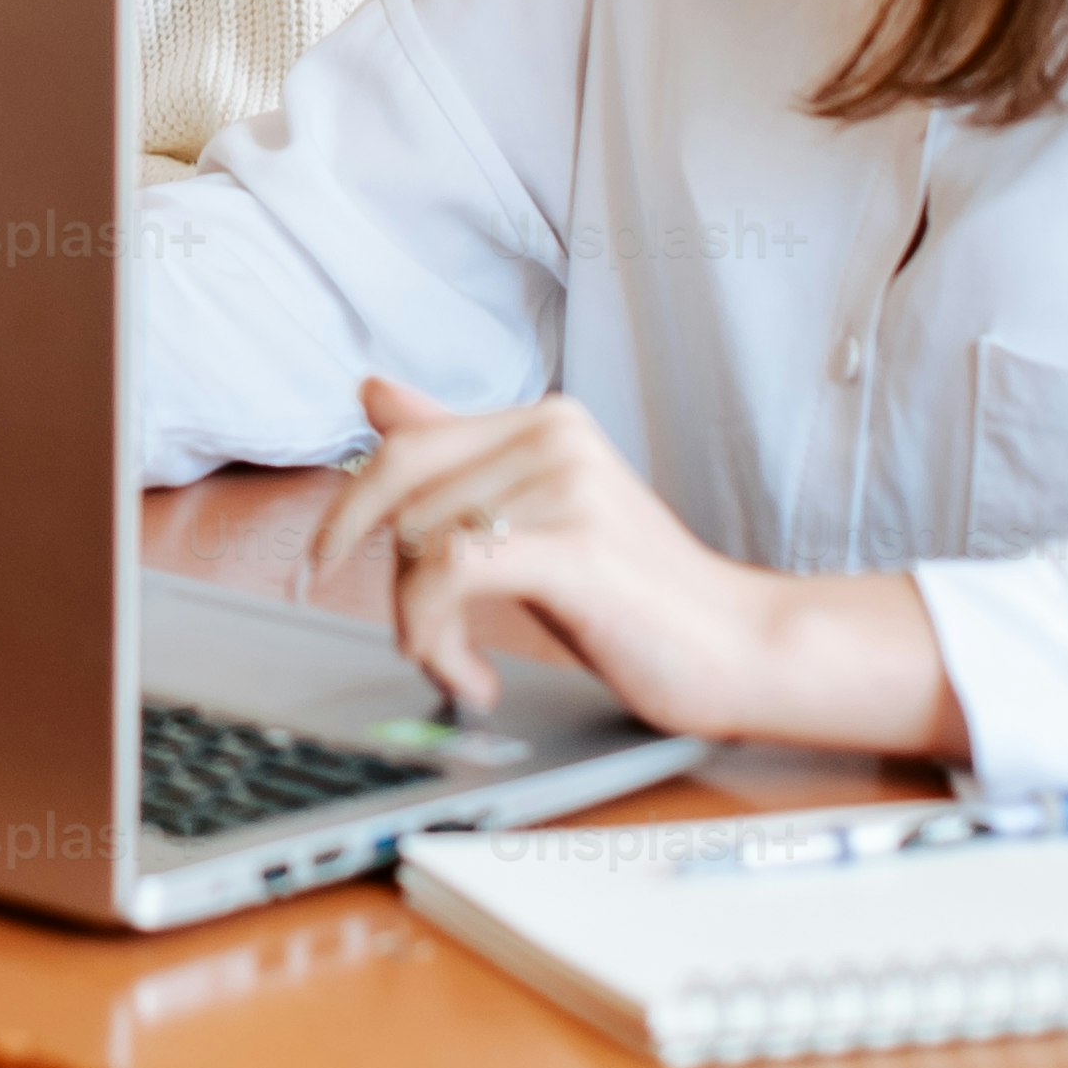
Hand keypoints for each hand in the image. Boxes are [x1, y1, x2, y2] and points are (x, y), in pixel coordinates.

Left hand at [314, 378, 958, 757]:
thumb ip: (458, 455)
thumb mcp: (536, 516)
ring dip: (422, 628)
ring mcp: (567, 485)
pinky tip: (473, 678)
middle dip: (393, 583)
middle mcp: (554, 436)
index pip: (403, 447)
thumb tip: (372, 390)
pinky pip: (449, 576)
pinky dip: (438, 638)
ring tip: (464, 667)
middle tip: (423, 642)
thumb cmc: (639, 594)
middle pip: (400, 497)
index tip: (323, 563)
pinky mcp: (575, 545)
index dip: (350, 509)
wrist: (743, 649)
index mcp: (544, 420)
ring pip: (420, 545)